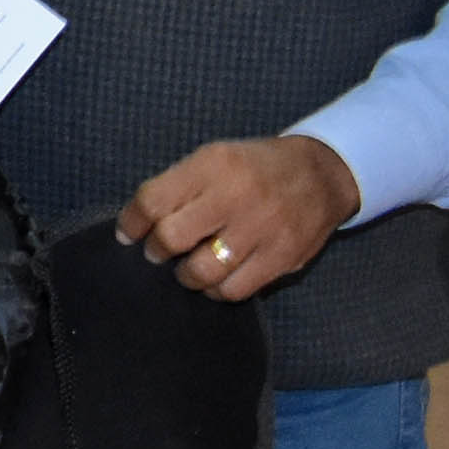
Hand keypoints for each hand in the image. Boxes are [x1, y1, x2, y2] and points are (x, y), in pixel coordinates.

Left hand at [117, 135, 361, 300]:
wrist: (321, 175)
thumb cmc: (254, 168)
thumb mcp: (214, 158)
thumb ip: (178, 186)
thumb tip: (138, 224)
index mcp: (214, 165)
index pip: (153, 200)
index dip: (132, 222)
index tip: (127, 234)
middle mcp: (237, 196)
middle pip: (172, 238)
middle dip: (156, 251)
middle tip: (158, 252)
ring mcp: (262, 229)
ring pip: (202, 271)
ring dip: (185, 275)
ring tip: (187, 268)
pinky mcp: (283, 258)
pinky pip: (234, 289)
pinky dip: (216, 290)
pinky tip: (215, 279)